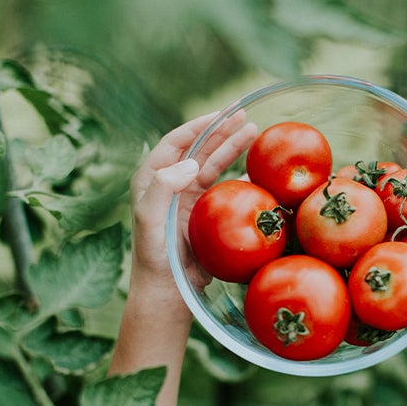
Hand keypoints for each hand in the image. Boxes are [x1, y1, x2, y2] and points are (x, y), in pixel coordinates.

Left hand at [129, 111, 257, 303]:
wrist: (168, 291)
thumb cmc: (154, 257)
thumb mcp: (149, 220)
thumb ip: (162, 188)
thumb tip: (191, 163)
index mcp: (152, 179)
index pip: (176, 143)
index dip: (198, 125)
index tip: (220, 114)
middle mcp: (171, 184)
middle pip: (199, 148)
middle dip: (221, 130)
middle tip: (243, 115)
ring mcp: (190, 199)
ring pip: (215, 165)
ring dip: (233, 148)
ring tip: (254, 131)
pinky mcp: (206, 214)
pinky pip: (226, 188)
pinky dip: (241, 177)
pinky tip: (257, 169)